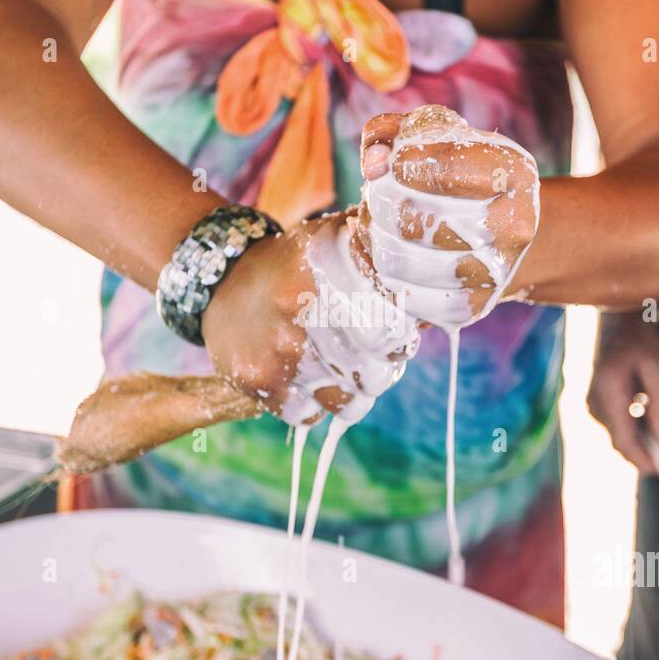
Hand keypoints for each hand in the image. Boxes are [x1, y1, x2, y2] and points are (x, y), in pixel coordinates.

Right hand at [201, 210, 416, 426]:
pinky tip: (306, 380)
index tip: (393, 336)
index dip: (401, 340)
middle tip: (367, 357)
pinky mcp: (257, 381)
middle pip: (377, 373)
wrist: (220, 280)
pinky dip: (312, 406)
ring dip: (350, 392)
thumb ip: (384, 259)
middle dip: (380, 370)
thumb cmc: (296, 266)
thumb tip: (438, 290)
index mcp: (330, 269)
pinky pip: (308, 417)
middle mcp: (304, 309)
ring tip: (339, 370)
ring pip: (347, 402)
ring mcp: (280, 350)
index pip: (394, 330)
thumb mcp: (336, 242)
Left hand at [357, 107, 539, 327]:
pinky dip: (383, 277)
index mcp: (514, 174)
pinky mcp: (470, 307)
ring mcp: (494, 273)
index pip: (443, 168)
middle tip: (378, 197)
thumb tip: (373, 161)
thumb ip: (395, 132)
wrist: (497, 235)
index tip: (392, 164)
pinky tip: (389, 257)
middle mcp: (514, 226)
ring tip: (379, 226)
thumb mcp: (436, 138)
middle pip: (411, 219)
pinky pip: (405, 297)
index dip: (401, 163)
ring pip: (399, 262)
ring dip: (375, 241)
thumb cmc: (458, 176)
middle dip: (380, 204)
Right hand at [586, 311, 658, 472]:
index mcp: (608, 396)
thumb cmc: (641, 337)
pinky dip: (636, 427)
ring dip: (642, 439)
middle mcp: (595, 403)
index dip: (644, 461)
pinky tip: (653, 416)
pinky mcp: (599, 400)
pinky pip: (619, 423)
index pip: (624, 441)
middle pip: (621, 441)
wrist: (619, 316)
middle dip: (646, 452)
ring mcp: (594, 402)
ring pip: (620, 433)